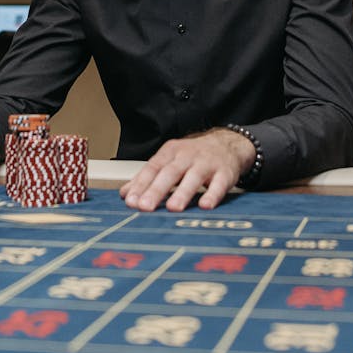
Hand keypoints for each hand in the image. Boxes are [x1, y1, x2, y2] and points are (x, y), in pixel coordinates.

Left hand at [119, 128, 255, 212]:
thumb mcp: (169, 161)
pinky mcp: (225, 173)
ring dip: (183, 192)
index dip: (141, 184)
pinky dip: (213, 195)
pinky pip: (219, 184)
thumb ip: (148, 177)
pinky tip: (205, 206)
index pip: (153, 168)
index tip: (130, 201)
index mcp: (170, 152)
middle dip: (156, 190)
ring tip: (172, 208)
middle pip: (170, 172)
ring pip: (193, 177)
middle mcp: (187, 156)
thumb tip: (125, 194)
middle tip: (145, 207)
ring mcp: (207, 163)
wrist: (227, 144)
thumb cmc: (193, 156)